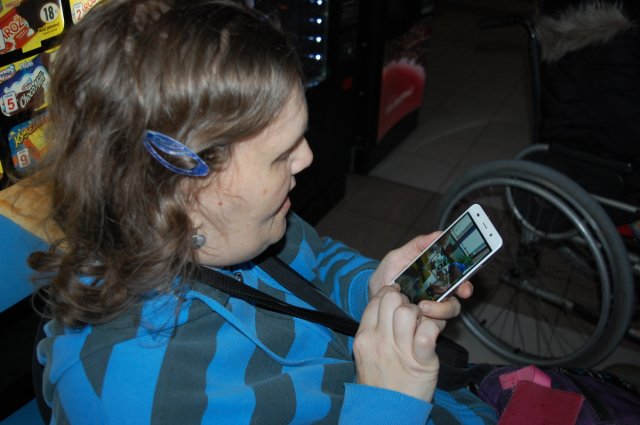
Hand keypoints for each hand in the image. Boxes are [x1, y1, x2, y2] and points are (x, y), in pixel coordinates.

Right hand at [353, 285, 442, 401]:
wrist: (385, 412)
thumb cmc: (379, 380)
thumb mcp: (366, 352)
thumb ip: (375, 328)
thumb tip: (388, 304)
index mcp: (364, 336)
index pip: (377, 299)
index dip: (391, 296)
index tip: (399, 303)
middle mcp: (379, 340)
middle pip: (392, 299)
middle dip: (405, 301)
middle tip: (411, 316)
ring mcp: (399, 351)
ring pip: (408, 311)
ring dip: (420, 315)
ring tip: (421, 326)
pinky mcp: (421, 362)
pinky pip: (427, 333)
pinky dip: (433, 330)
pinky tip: (431, 337)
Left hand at [369, 233, 473, 318]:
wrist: (373, 295)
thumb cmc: (388, 274)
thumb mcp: (399, 256)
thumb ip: (417, 245)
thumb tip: (438, 234)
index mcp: (437, 274)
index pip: (459, 275)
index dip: (467, 277)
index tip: (466, 280)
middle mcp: (440, 291)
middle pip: (460, 293)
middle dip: (463, 292)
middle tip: (458, 292)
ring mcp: (434, 308)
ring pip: (450, 310)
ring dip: (440, 309)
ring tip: (422, 306)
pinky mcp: (425, 323)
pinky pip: (433, 325)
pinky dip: (426, 321)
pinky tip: (415, 315)